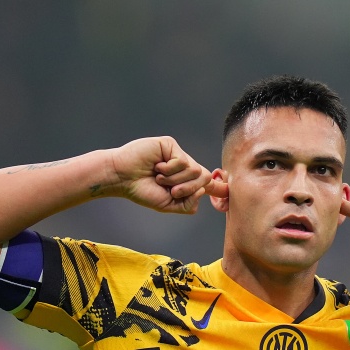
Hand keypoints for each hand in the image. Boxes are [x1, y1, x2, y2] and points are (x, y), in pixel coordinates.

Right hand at [112, 137, 227, 213]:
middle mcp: (184, 167)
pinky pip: (183, 161)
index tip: (228, 190)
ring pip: (195, 171)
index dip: (220, 187)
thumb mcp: (169, 204)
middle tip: (171, 190)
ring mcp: (178, 155)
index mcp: (185, 181)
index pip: (207, 183)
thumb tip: (204, 191)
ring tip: (159, 177)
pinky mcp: (171, 145)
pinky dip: (170, 170)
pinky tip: (157, 167)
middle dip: (188, 188)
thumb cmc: (142, 191)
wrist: (122, 178)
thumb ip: (188, 204)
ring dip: (175, 180)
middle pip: (204, 178)